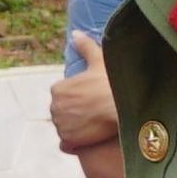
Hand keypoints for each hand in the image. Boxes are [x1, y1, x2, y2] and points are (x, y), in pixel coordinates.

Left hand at [50, 40, 124, 177]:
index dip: (79, 100)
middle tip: (96, 114)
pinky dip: (75, 143)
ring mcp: (60, 125)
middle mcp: (54, 107)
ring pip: (66, 128)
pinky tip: (90, 138)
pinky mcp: (68, 140)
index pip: (64, 98)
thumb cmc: (111, 83)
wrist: (122, 107)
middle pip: (64, 113)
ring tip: (96, 125)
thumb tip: (75, 33)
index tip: (92, 100)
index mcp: (58, 89)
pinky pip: (68, 144)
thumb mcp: (99, 61)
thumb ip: (85, 47)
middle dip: (76, 114)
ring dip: (76, 129)